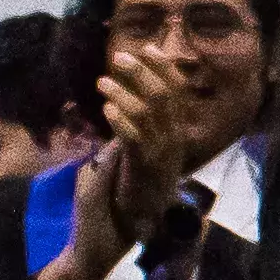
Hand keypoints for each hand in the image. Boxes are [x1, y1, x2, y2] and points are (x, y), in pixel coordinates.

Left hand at [72, 51, 199, 258]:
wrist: (113, 232)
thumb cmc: (116, 193)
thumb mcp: (125, 154)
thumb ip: (128, 131)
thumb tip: (119, 103)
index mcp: (173, 138)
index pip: (176, 94)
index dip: (163, 69)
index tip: (147, 47)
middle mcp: (173, 145)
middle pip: (166, 97)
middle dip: (143, 72)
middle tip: (119, 57)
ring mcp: (160, 158)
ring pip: (150, 113)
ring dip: (126, 93)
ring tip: (102, 82)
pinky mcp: (142, 170)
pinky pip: (135, 138)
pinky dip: (121, 119)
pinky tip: (107, 108)